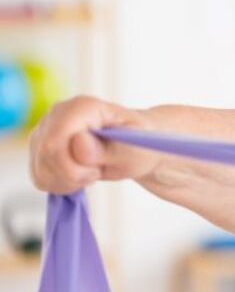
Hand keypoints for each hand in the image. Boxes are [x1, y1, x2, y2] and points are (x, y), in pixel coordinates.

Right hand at [29, 95, 157, 194]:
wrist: (135, 148)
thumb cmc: (138, 145)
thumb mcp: (133, 151)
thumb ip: (106, 148)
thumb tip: (78, 142)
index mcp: (83, 107)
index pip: (55, 141)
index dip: (72, 165)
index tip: (97, 170)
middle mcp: (58, 114)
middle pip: (46, 156)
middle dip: (72, 175)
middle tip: (97, 172)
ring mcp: (45, 130)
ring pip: (41, 170)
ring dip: (68, 181)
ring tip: (91, 171)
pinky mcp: (40, 148)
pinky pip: (40, 177)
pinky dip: (60, 184)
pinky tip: (79, 176)